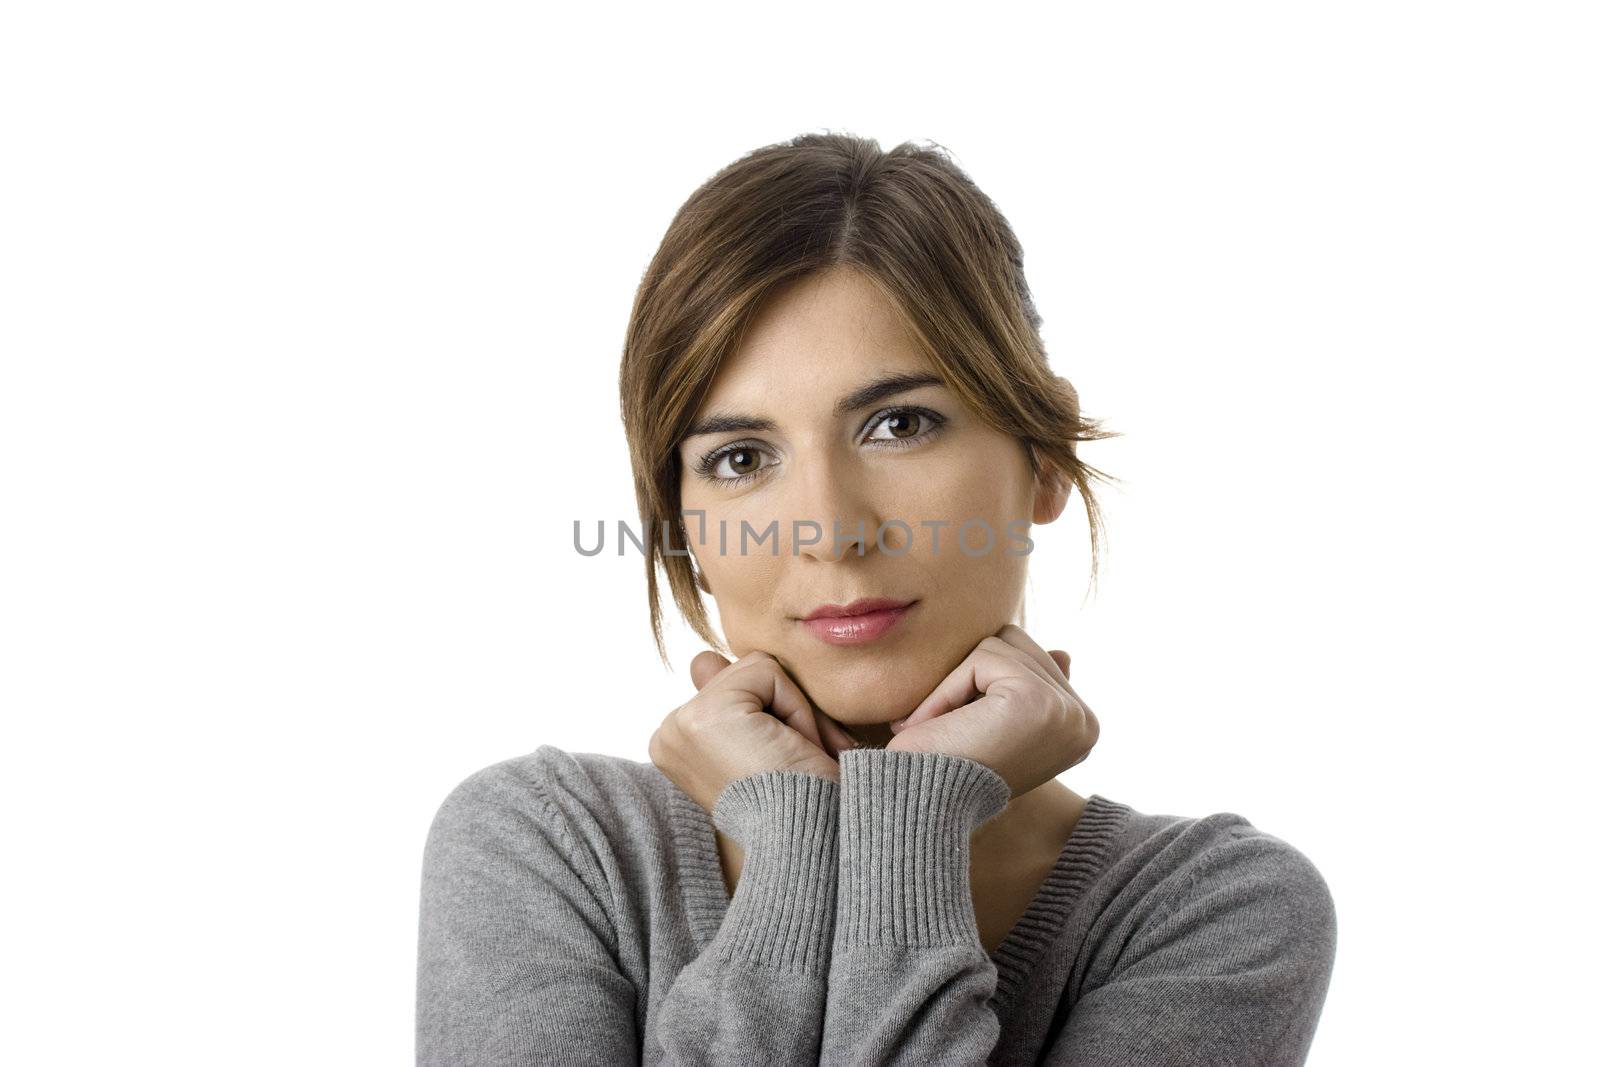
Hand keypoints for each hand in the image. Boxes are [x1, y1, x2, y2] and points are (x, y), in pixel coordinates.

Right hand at [649, 649, 857, 816]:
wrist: (809, 844)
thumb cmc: (800, 804)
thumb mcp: (759, 743)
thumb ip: (731, 697)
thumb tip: (702, 659)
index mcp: (672, 744)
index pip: (731, 686)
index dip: (772, 716)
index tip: (781, 762)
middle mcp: (666, 734)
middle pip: (742, 673)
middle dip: (785, 710)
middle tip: (794, 761)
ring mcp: (681, 723)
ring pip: (757, 669)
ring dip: (795, 712)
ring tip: (793, 760)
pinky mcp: (708, 715)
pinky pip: (768, 671)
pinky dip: (797, 709)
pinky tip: (791, 751)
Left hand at [886, 624, 1098, 797]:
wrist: (925, 809)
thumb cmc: (951, 769)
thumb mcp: (1000, 725)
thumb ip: (1035, 686)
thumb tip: (1065, 653)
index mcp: (1083, 729)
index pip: (1033, 658)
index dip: (987, 682)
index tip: (974, 730)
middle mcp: (1084, 722)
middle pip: (1019, 644)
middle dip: (976, 675)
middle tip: (955, 727)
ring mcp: (1066, 710)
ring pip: (999, 645)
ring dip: (959, 682)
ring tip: (950, 728)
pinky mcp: (1035, 698)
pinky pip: (981, 656)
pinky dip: (950, 688)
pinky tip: (946, 726)